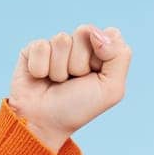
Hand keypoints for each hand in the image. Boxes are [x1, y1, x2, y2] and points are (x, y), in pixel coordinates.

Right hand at [7, 23, 132, 143]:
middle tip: (74, 81)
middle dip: (80, 63)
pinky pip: (41, 46)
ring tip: (57, 82)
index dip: (103, 54)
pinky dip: (41, 68)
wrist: (44, 123)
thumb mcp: (111, 88)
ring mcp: (57, 46)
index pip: (109, 34)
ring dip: (60, 69)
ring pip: (62, 40)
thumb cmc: (78, 108)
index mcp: (102, 53)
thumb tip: (97, 31)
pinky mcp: (34, 48)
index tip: (95, 76)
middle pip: (85, 31)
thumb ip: (119, 56)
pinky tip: (41, 78)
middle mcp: (80, 46)